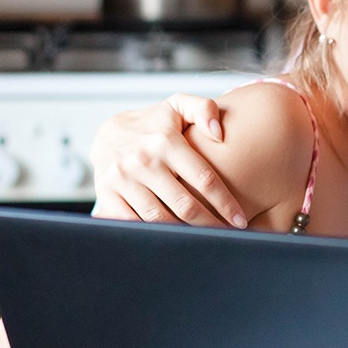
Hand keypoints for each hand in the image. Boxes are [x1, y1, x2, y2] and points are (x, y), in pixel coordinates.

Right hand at [88, 93, 246, 227]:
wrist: (108, 134)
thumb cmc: (154, 125)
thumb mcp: (178, 107)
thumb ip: (204, 109)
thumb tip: (219, 133)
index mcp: (166, 141)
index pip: (204, 178)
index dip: (225, 203)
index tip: (240, 220)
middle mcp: (143, 160)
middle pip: (184, 205)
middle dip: (210, 225)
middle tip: (227, 236)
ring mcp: (122, 179)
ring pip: (159, 219)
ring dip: (184, 235)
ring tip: (203, 241)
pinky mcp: (106, 194)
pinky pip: (132, 223)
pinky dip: (152, 235)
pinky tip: (170, 241)